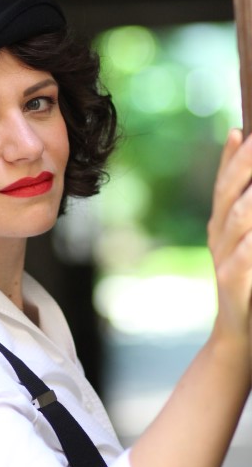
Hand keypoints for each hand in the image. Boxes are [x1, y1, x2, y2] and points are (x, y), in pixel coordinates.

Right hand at [207, 129, 251, 342]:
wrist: (237, 335)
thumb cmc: (247, 282)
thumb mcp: (245, 242)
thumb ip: (244, 210)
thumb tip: (244, 168)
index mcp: (221, 223)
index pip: (223, 183)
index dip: (230, 157)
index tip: (242, 131)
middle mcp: (218, 237)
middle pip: (229, 195)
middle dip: (244, 166)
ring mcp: (224, 259)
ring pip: (238, 221)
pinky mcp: (234, 284)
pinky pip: (245, 259)